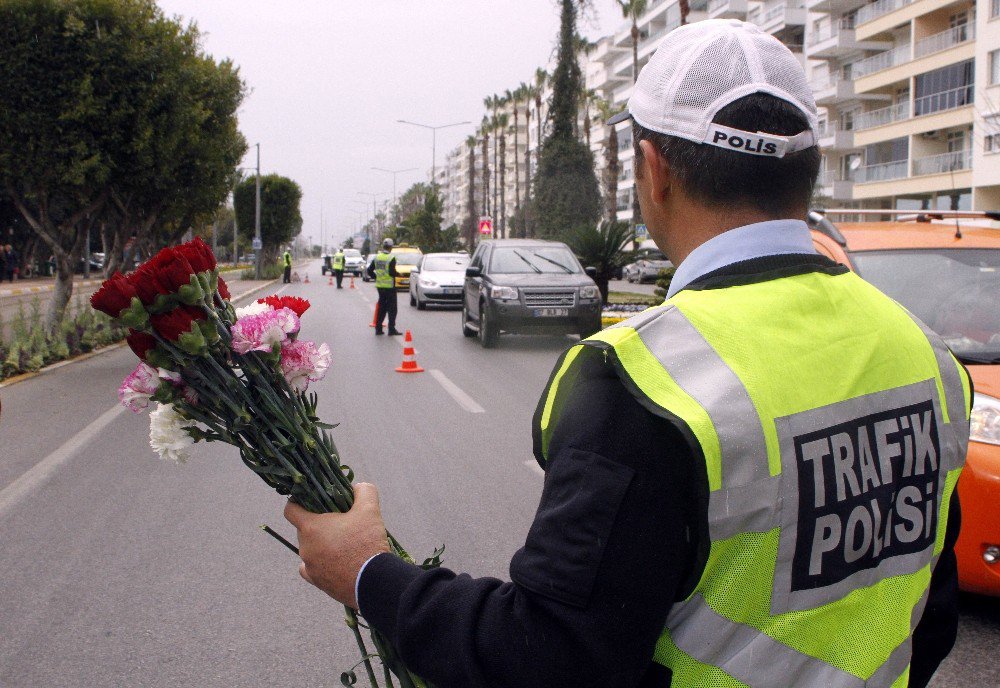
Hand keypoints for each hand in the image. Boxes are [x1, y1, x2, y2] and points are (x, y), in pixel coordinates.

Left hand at [283, 483, 390, 608]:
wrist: (374, 582)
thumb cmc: (368, 543)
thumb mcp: (370, 509)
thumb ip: (364, 491)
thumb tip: (359, 487)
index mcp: (311, 528)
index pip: (290, 510)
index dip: (298, 502)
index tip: (310, 501)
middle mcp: (305, 548)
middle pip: (304, 529)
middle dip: (319, 524)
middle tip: (339, 522)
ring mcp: (310, 566)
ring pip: (310, 549)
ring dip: (322, 544)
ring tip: (344, 544)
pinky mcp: (318, 582)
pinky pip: (312, 569)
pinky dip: (321, 563)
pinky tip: (335, 561)